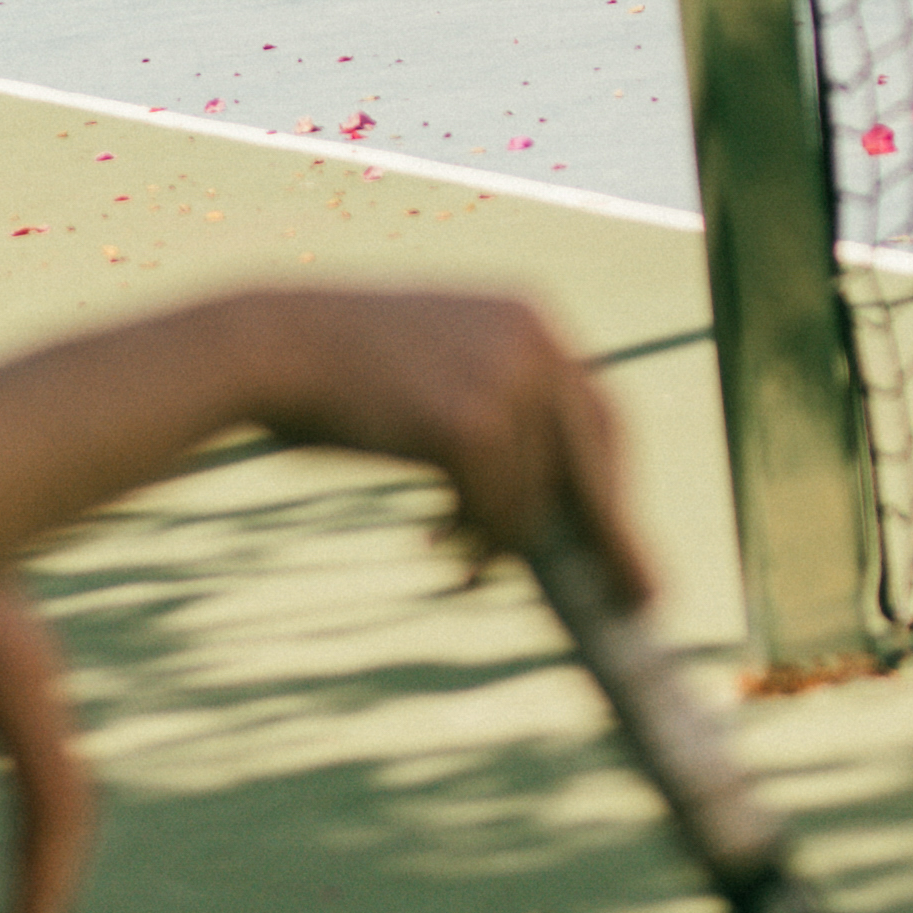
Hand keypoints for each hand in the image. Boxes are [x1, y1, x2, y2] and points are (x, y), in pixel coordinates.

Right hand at [247, 287, 646, 602]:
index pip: (599, 412)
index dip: (611, 483)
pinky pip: (499, 512)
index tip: (622, 537)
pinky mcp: (473, 423)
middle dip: (612, 533)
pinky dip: (474, 540)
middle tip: (639, 598)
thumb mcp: (438, 370)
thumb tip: (551, 507)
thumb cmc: (343, 372)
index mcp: (530, 314)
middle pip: (597, 456)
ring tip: (453, 550)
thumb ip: (500, 413)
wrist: (273, 345)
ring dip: (497, 538)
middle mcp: (535, 338)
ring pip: (535, 497)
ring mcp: (508, 378)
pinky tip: (434, 540)